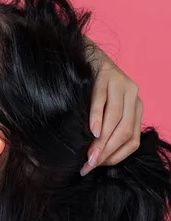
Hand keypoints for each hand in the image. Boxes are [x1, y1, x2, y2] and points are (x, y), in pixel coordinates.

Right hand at [80, 43, 142, 175]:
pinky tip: (91, 131)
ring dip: (102, 141)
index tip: (95, 166)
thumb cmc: (90, 86)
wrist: (85, 55)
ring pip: (116, 119)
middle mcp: (133, 95)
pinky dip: (97, 118)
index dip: (115, 156)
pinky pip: (102, 101)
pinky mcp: (105, 76)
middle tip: (89, 165)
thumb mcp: (104, 108)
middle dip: (106, 152)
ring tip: (88, 155)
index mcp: (136, 107)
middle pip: (124, 131)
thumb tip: (93, 157)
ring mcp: (121, 84)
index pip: (132, 140)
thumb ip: (106, 127)